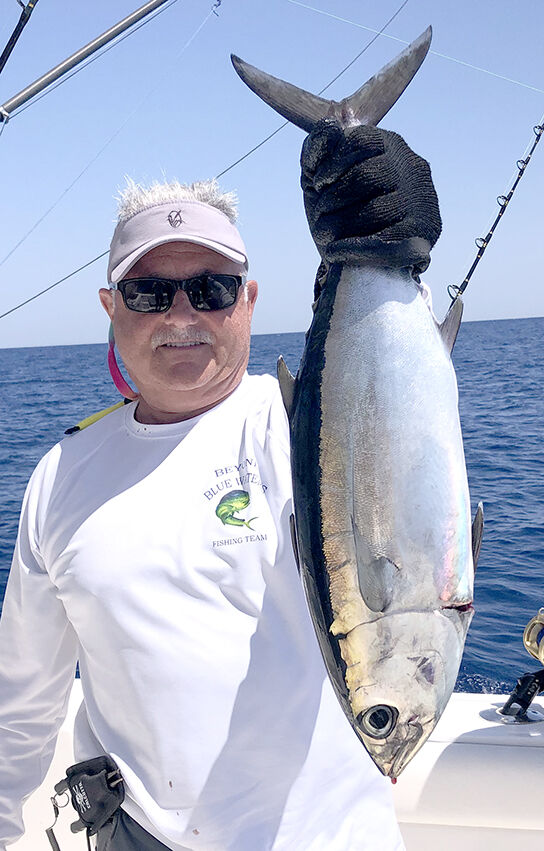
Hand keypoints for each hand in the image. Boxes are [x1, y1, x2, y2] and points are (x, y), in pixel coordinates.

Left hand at [300, 120, 441, 272]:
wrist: (360, 259)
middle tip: (320, 215)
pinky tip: (333, 251)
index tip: (317, 184)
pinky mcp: (423, 236)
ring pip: (375, 211)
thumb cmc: (339, 210)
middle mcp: (413, 168)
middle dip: (333, 199)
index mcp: (390, 146)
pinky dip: (352, 249)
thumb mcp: (320, 175)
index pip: (362, 139)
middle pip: (366, 176)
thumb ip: (318, 147)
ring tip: (324, 234)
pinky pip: (386, 243)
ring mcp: (422, 202)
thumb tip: (332, 123)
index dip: (333, 162)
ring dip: (339, 225)